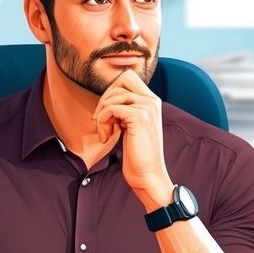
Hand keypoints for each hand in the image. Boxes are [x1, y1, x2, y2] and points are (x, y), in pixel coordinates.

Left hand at [93, 70, 172, 208]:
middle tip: (101, 119)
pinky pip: (111, 109)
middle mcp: (153, 101)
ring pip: (114, 96)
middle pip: (122, 78)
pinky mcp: (140, 118)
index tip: (106, 112)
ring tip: (105, 132)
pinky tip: (107, 138)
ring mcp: (148, 108)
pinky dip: (103, 122)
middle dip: (105, 97)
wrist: (147, 175)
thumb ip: (125, 109)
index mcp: (152, 101)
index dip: (111, 90)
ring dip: (102, 114)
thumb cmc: (137, 154)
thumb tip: (107, 96)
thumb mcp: (131, 126)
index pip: (128, 78)